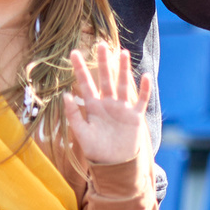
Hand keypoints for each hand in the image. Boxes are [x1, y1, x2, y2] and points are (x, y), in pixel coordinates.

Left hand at [64, 38, 147, 164]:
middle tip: (101, 45)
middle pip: (106, 79)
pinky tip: (145, 77)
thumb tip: (64, 95)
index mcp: (93, 106)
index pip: (85, 83)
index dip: (80, 69)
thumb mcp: (81, 133)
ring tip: (123, 53)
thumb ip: (73, 114)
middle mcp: (108, 104)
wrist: (113, 164)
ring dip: (123, 70)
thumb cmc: (96, 150)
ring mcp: (122, 109)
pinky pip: (141, 101)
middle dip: (103, 63)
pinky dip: (144, 90)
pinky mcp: (135, 116)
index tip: (73, 53)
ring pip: (123, 85)